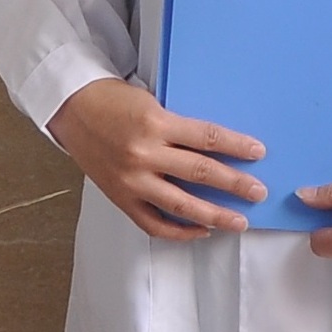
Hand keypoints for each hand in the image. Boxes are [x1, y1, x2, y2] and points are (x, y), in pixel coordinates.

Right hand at [50, 78, 266, 238]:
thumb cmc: (114, 100)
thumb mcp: (151, 103)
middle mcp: (144, 154)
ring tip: (238, 222)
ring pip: (181, 205)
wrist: (72, 109)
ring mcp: (131, 180)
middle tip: (258, 192)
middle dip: (235, 184)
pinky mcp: (120, 198)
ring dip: (214, 216)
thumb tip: (218, 148)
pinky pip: (153, 223)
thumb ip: (179, 127)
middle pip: (201, 173)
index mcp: (155, 123)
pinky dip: (179, 231)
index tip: (259, 152)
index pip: (207, 138)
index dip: (236, 146)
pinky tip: (200, 231)